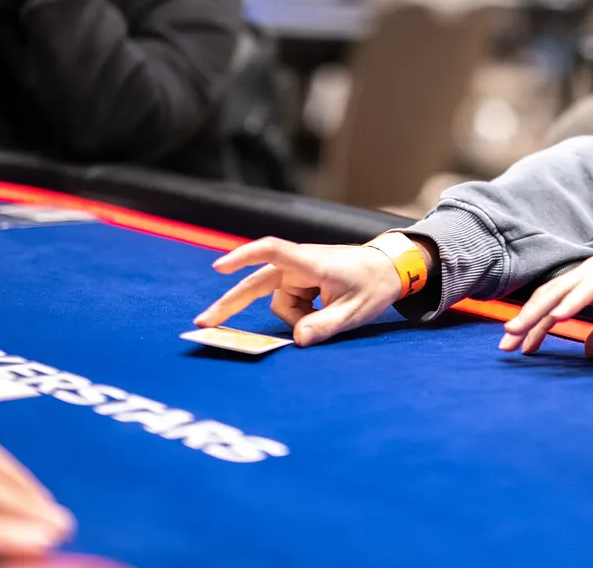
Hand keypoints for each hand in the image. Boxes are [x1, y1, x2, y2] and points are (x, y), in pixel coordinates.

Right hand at [195, 237, 406, 346]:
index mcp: (311, 263)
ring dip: (296, 317)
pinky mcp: (300, 281)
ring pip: (280, 302)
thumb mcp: (355, 312)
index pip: (271, 251)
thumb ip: (326, 326)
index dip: (244, 257)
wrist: (389, 268)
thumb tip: (298, 341)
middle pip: (257, 282)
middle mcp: (299, 264)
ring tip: (329, 314)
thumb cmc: (374, 284)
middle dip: (231, 303)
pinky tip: (321, 311)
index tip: (219, 268)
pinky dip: (300, 314)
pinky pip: (289, 304)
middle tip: (203, 323)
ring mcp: (298, 272)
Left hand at [499, 243, 592, 357]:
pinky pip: (588, 289)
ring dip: (536, 312)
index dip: (535, 326)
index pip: (554, 306)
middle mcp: (588, 273)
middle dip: (525, 321)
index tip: (521, 348)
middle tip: (505, 345)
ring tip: (516, 330)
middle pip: (548, 297)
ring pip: (559, 292)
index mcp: (590, 283)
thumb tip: (587, 350)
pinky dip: (572, 302)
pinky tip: (557, 317)